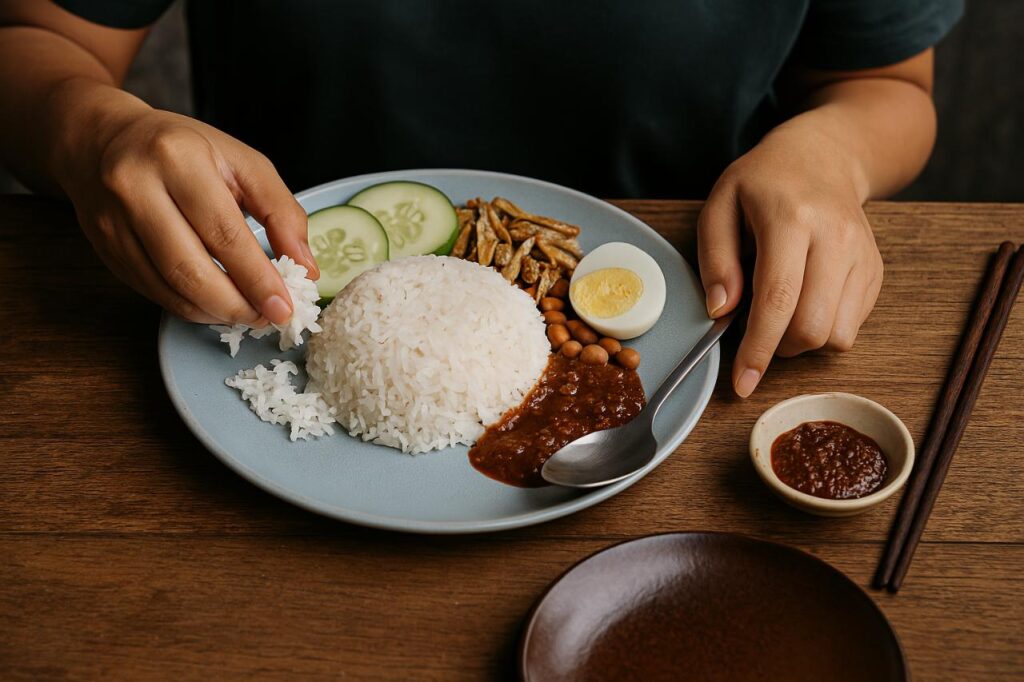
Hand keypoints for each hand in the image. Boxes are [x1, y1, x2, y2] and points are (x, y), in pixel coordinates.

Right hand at [60, 105, 318, 324]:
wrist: (102, 140)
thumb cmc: (184, 149)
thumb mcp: (242, 162)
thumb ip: (281, 210)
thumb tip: (306, 268)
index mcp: (177, 159)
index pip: (224, 233)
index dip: (258, 278)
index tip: (285, 306)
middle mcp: (136, 189)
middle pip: (191, 269)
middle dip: (237, 305)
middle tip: (269, 318)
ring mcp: (113, 223)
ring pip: (170, 288)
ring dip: (216, 312)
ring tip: (249, 315)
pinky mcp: (106, 250)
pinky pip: (154, 293)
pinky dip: (191, 307)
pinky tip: (216, 306)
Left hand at [697, 119, 883, 396]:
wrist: (824, 155)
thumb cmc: (763, 182)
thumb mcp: (720, 206)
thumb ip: (715, 259)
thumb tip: (722, 311)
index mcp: (792, 218)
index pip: (778, 299)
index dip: (758, 349)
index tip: (743, 384)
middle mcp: (836, 238)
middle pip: (813, 326)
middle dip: (778, 348)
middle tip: (755, 331)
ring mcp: (862, 255)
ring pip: (838, 335)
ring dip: (802, 342)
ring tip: (780, 312)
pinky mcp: (875, 270)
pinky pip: (852, 326)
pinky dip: (823, 329)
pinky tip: (804, 300)